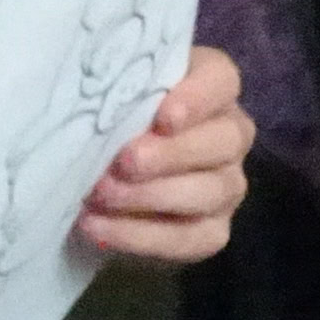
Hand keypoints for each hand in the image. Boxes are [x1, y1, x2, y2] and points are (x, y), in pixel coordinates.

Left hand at [75, 47, 253, 263]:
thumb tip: (89, 94)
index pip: (220, 80)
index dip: (197, 97)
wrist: (101, 175)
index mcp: (210, 86)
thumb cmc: (107, 114)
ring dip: (152, 196)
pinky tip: (98, 227)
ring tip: (101, 194)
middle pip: (224, 140)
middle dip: (171, 153)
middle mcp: (230, 134)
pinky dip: (141, 236)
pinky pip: (189, 239)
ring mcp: (227, 185)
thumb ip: (113, 85)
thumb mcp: (109, 91)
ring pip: (210, 191)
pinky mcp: (213, 230)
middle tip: (124, 162)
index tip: (163, 117)